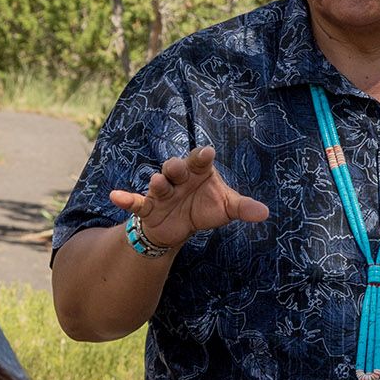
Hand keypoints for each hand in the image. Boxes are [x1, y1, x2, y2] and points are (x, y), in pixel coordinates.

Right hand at [110, 145, 268, 249]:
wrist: (181, 227)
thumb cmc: (204, 208)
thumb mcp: (225, 208)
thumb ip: (243, 208)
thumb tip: (265, 213)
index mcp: (198, 171)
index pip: (200, 160)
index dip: (203, 157)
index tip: (208, 153)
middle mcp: (178, 177)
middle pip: (175, 167)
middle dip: (176, 167)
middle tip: (179, 168)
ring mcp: (162, 192)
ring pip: (158, 183)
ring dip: (157, 182)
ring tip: (156, 181)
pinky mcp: (148, 208)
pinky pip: (136, 203)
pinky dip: (126, 199)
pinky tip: (115, 196)